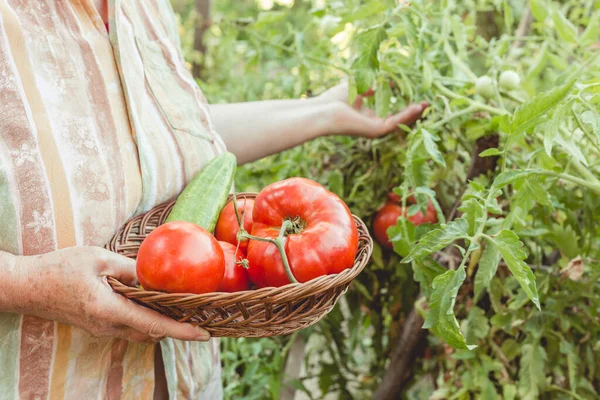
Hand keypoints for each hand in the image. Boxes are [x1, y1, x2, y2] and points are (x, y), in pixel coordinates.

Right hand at [10, 247, 209, 342]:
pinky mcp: (97, 325)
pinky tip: (154, 303)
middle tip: (199, 315)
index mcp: (108, 309)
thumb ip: (131, 268)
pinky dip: (146, 320)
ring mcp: (101, 329)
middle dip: (176, 327)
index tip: (204, 334)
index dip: (182, 331)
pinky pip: (128, 327)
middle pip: (151, 332)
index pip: (154, 325)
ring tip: (182, 308)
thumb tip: (156, 275)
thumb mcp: (99, 258)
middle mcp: (107, 325)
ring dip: (161, 323)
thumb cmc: (60, 268)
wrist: (28, 287)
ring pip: (140, 332)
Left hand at [314, 81, 428, 137]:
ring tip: (427, 104)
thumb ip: (372, 85)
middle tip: (427, 102)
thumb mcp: (357, 87)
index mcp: (368, 117)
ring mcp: (375, 129)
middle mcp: (373, 125)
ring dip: (414, 114)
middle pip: (398, 119)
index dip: (403, 105)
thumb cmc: (333, 100)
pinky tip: (417, 107)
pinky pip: (395, 123)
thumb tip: (386, 79)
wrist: (323, 111)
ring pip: (399, 122)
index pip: (390, 112)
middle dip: (413, 112)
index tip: (415, 95)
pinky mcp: (375, 131)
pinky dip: (406, 115)